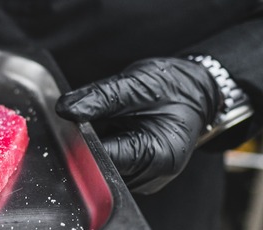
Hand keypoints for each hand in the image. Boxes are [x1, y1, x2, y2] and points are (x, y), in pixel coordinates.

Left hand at [56, 58, 220, 193]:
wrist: (195, 91)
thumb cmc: (174, 87)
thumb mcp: (136, 84)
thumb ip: (100, 98)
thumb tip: (67, 109)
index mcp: (158, 155)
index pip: (105, 158)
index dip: (82, 140)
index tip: (70, 121)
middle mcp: (153, 175)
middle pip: (102, 167)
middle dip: (88, 142)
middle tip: (88, 114)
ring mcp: (145, 177)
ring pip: (103, 166)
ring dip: (96, 144)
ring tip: (109, 118)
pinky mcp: (138, 172)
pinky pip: (111, 163)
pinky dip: (105, 145)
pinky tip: (113, 127)